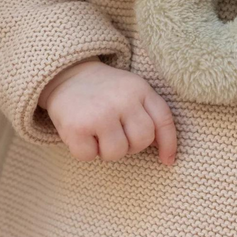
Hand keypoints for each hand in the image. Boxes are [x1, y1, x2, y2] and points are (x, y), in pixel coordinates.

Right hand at [38, 58, 177, 165]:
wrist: (68, 76)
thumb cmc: (106, 91)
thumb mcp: (132, 91)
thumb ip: (149, 114)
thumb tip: (165, 151)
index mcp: (140, 89)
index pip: (163, 119)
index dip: (169, 143)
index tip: (168, 160)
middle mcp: (123, 100)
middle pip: (142, 140)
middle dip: (132, 146)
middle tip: (118, 135)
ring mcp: (100, 113)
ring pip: (117, 153)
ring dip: (107, 151)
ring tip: (99, 134)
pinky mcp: (77, 127)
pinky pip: (89, 156)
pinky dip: (85, 152)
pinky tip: (82, 134)